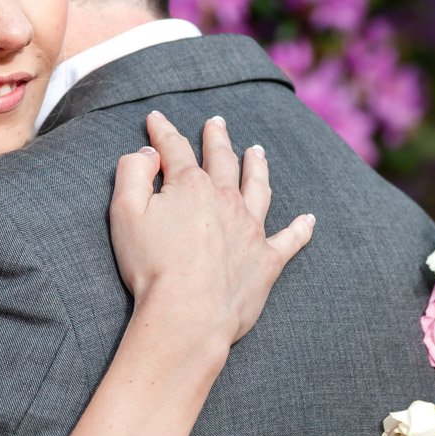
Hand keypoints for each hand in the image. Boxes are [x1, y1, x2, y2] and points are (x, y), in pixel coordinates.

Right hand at [110, 111, 314, 351]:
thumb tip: (148, 153)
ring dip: (257, 167)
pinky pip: (290, 239)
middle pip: (223, 160)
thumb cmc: (151, 267)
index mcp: (191, 186)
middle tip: (216, 123)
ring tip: (258, 152)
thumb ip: (132, 173)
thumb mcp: (125, 212)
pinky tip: (309, 219)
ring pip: (258, 188)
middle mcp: (226, 199)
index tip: (156, 119)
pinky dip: (300, 229)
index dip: (163, 131)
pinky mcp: (267, 260)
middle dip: (217, 138)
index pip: (175, 149)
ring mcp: (251, 229)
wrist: (187, 315)